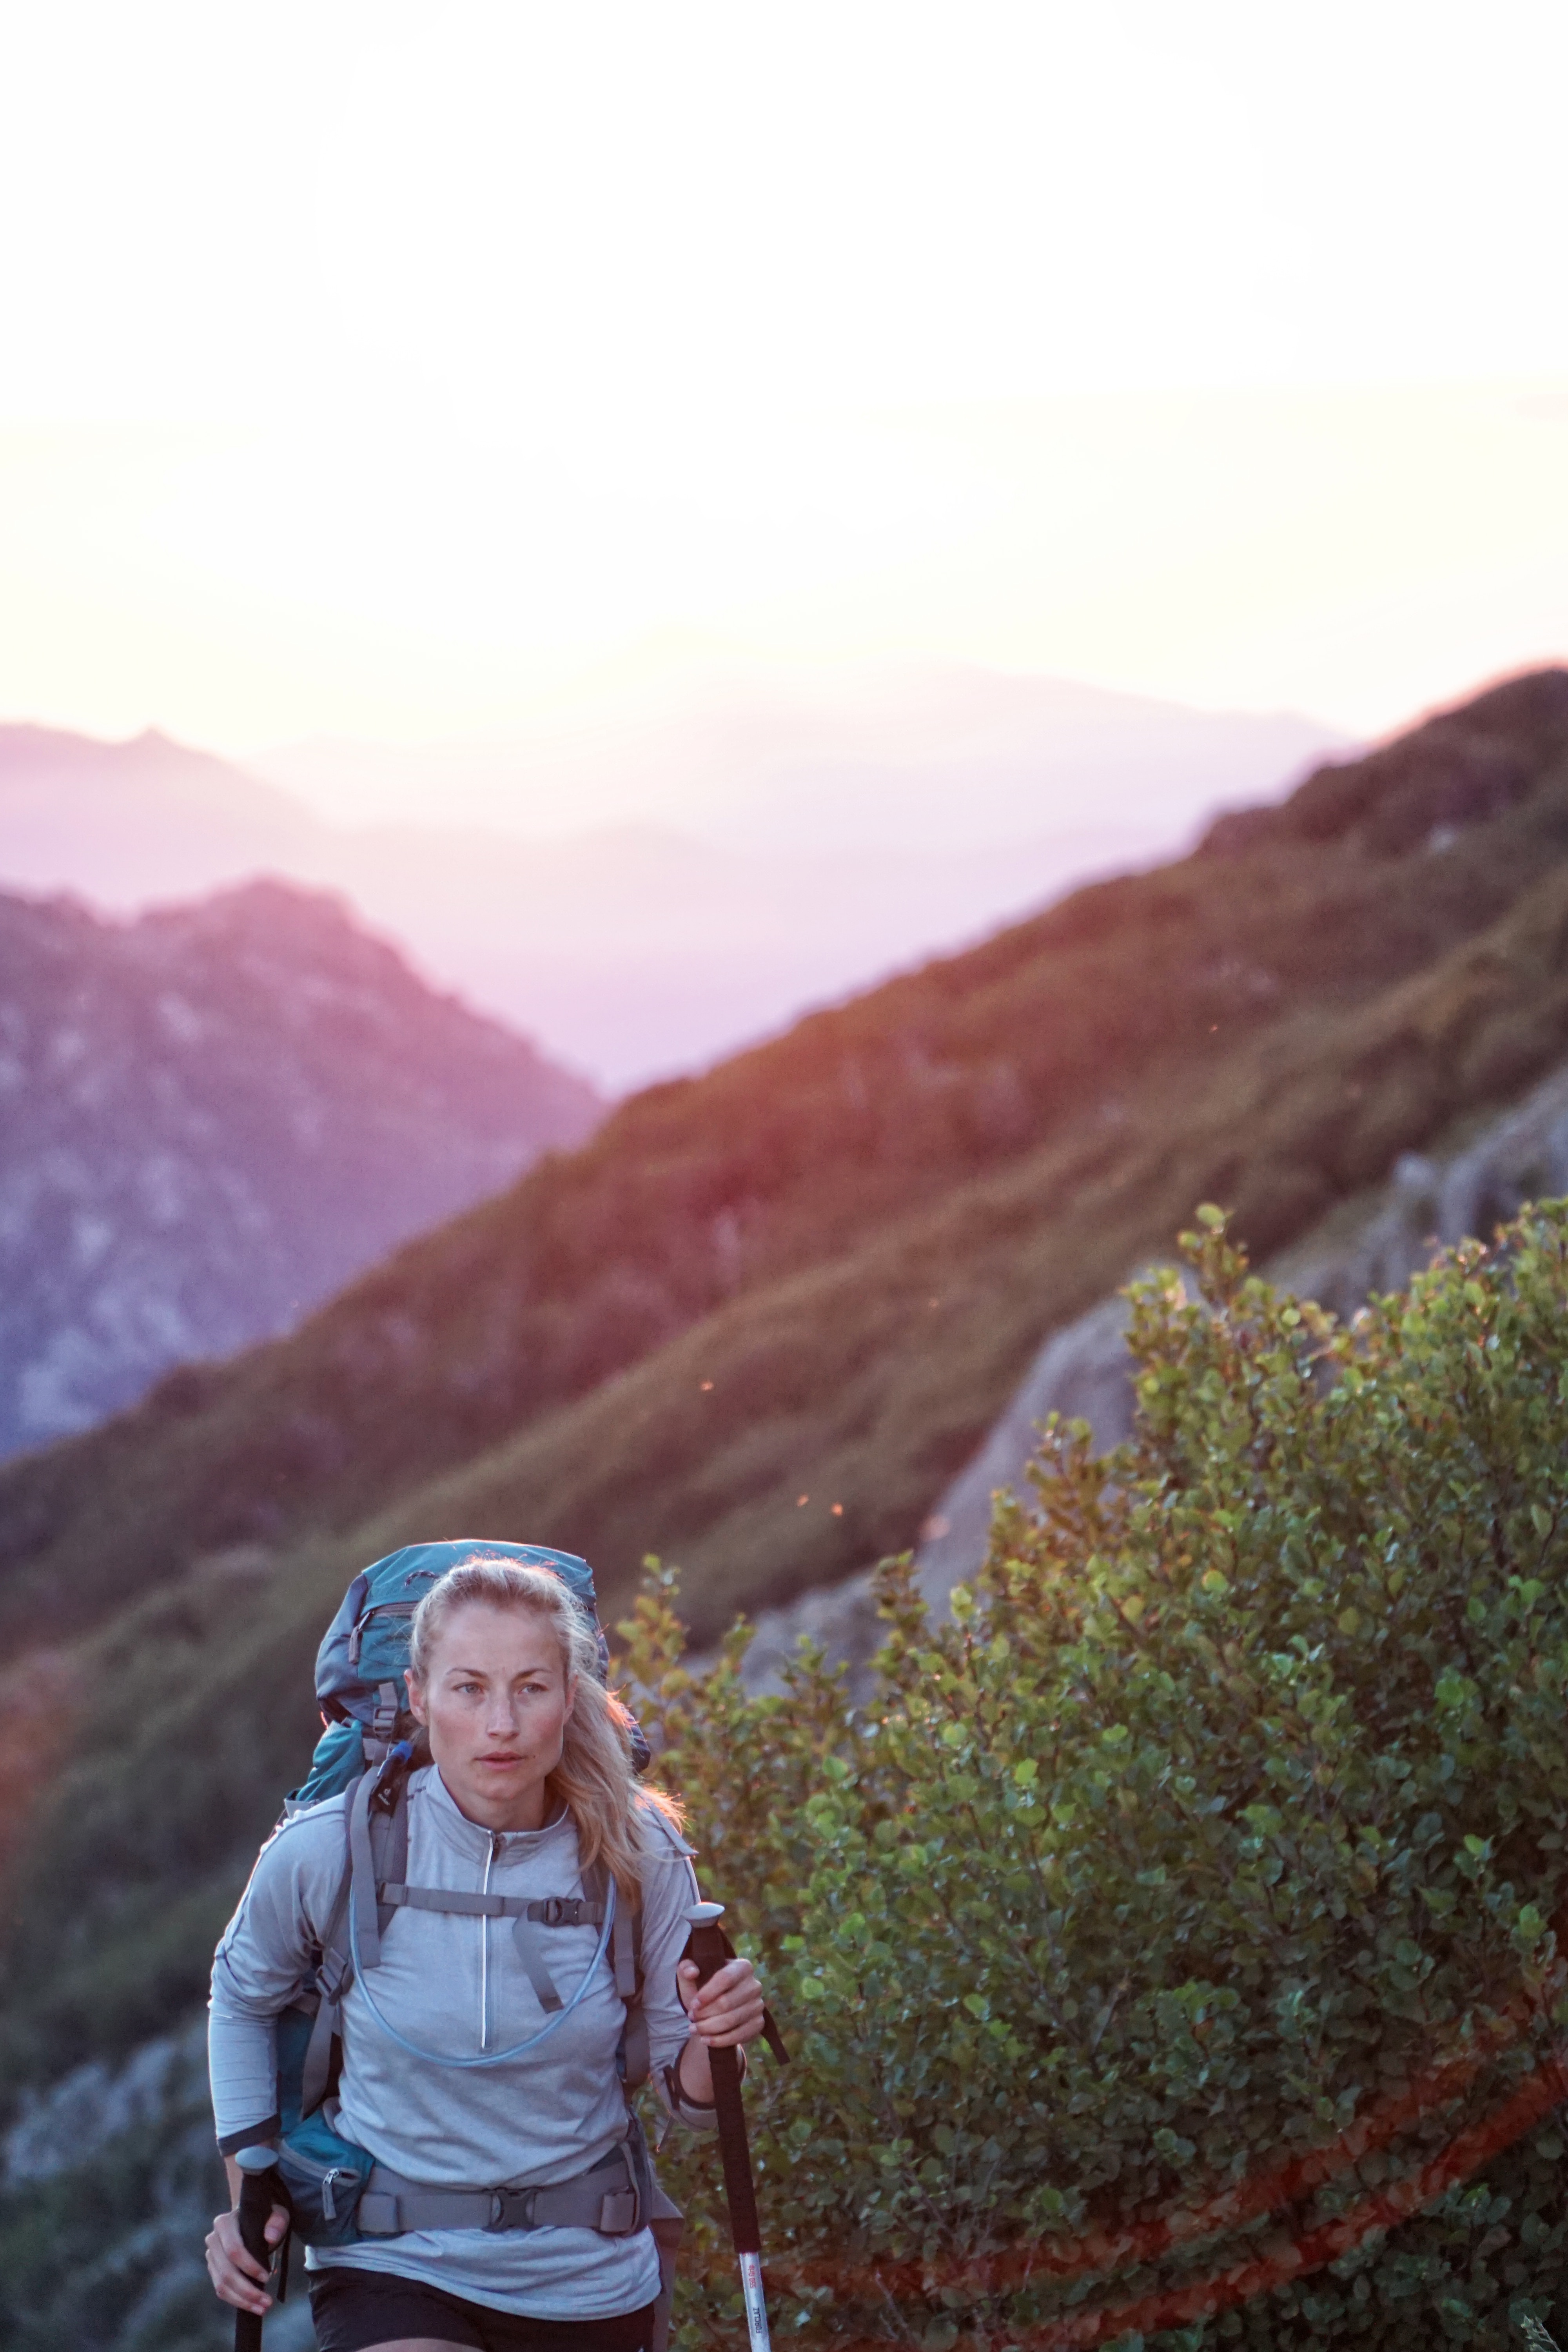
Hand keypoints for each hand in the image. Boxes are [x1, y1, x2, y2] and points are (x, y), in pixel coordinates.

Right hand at [205, 2199, 288, 2314]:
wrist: (250, 2220)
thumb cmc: (265, 2217)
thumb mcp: (276, 2214)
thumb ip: (276, 2222)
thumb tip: (270, 2237)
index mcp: (224, 2223)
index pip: (234, 2249)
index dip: (249, 2266)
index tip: (267, 2277)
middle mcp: (212, 2239)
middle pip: (226, 2272)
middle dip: (247, 2290)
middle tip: (267, 2302)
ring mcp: (210, 2256)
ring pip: (221, 2285)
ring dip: (242, 2300)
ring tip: (262, 2308)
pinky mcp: (213, 2269)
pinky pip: (221, 2290)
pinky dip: (236, 2300)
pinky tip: (252, 2306)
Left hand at [676, 1954, 764, 2048]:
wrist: (717, 2009)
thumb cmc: (704, 1989)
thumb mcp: (693, 1977)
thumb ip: (686, 1969)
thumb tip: (692, 1972)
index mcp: (742, 1967)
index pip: (725, 1978)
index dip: (707, 1993)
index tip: (693, 2005)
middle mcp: (754, 1985)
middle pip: (727, 2003)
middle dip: (705, 2013)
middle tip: (691, 2017)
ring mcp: (758, 2005)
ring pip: (731, 2020)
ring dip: (709, 2027)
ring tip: (694, 2028)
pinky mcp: (759, 2023)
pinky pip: (739, 2035)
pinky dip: (720, 2040)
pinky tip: (705, 2039)